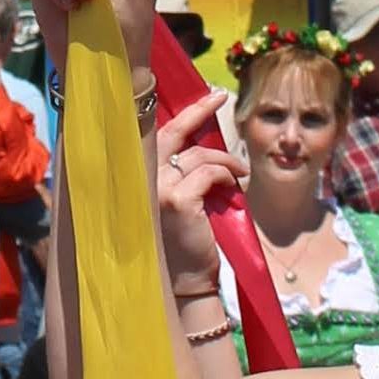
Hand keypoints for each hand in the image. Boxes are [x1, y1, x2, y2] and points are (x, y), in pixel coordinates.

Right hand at [154, 84, 234, 302]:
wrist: (185, 281)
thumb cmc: (181, 241)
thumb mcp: (174, 201)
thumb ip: (177, 173)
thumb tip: (201, 143)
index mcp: (137, 176)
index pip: (156, 135)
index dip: (182, 113)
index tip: (207, 96)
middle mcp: (140, 178)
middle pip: (172, 132)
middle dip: (198, 110)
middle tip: (220, 97)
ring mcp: (156, 188)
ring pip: (198, 155)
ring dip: (225, 160)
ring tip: (241, 171)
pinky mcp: (178, 201)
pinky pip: (209, 173)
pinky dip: (225, 175)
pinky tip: (234, 187)